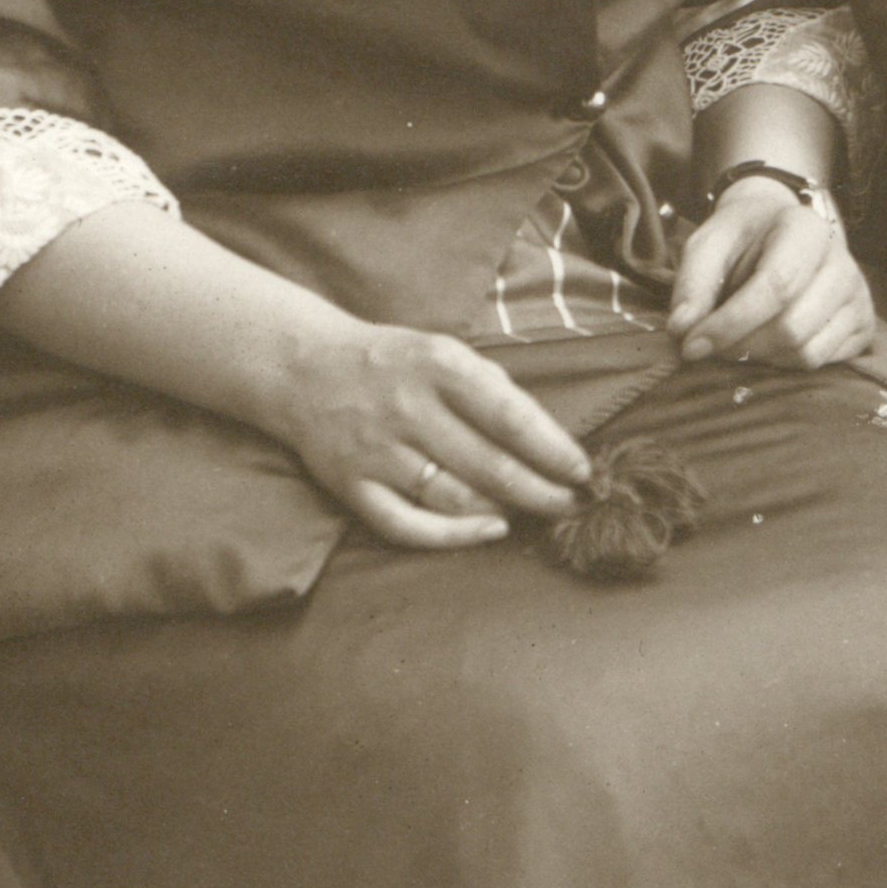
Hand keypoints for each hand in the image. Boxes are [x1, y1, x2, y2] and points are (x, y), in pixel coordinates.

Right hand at [257, 305, 597, 551]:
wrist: (304, 367)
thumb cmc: (393, 362)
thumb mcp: (444, 351)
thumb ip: (492, 389)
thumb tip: (548, 440)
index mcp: (439, 366)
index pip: (510, 416)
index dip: (554, 450)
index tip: (583, 471)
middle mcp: (407, 409)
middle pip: (489, 466)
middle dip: (542, 492)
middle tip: (572, 504)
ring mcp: (376, 452)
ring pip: (454, 498)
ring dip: (504, 511)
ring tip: (534, 511)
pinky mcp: (350, 485)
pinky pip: (406, 525)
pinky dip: (452, 536)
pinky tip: (488, 529)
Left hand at [666, 166, 875, 371]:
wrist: (782, 231)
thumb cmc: (743, 238)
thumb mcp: (709, 243)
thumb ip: (692, 282)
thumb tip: (681, 329)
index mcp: (806, 229)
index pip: (776, 287)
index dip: (730, 322)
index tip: (691, 344)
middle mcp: (842, 262)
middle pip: (791, 328)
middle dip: (741, 346)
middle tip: (709, 346)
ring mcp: (857, 296)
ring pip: (807, 353)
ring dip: (760, 358)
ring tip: (737, 341)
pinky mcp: (863, 325)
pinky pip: (823, 363)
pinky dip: (785, 363)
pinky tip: (766, 342)